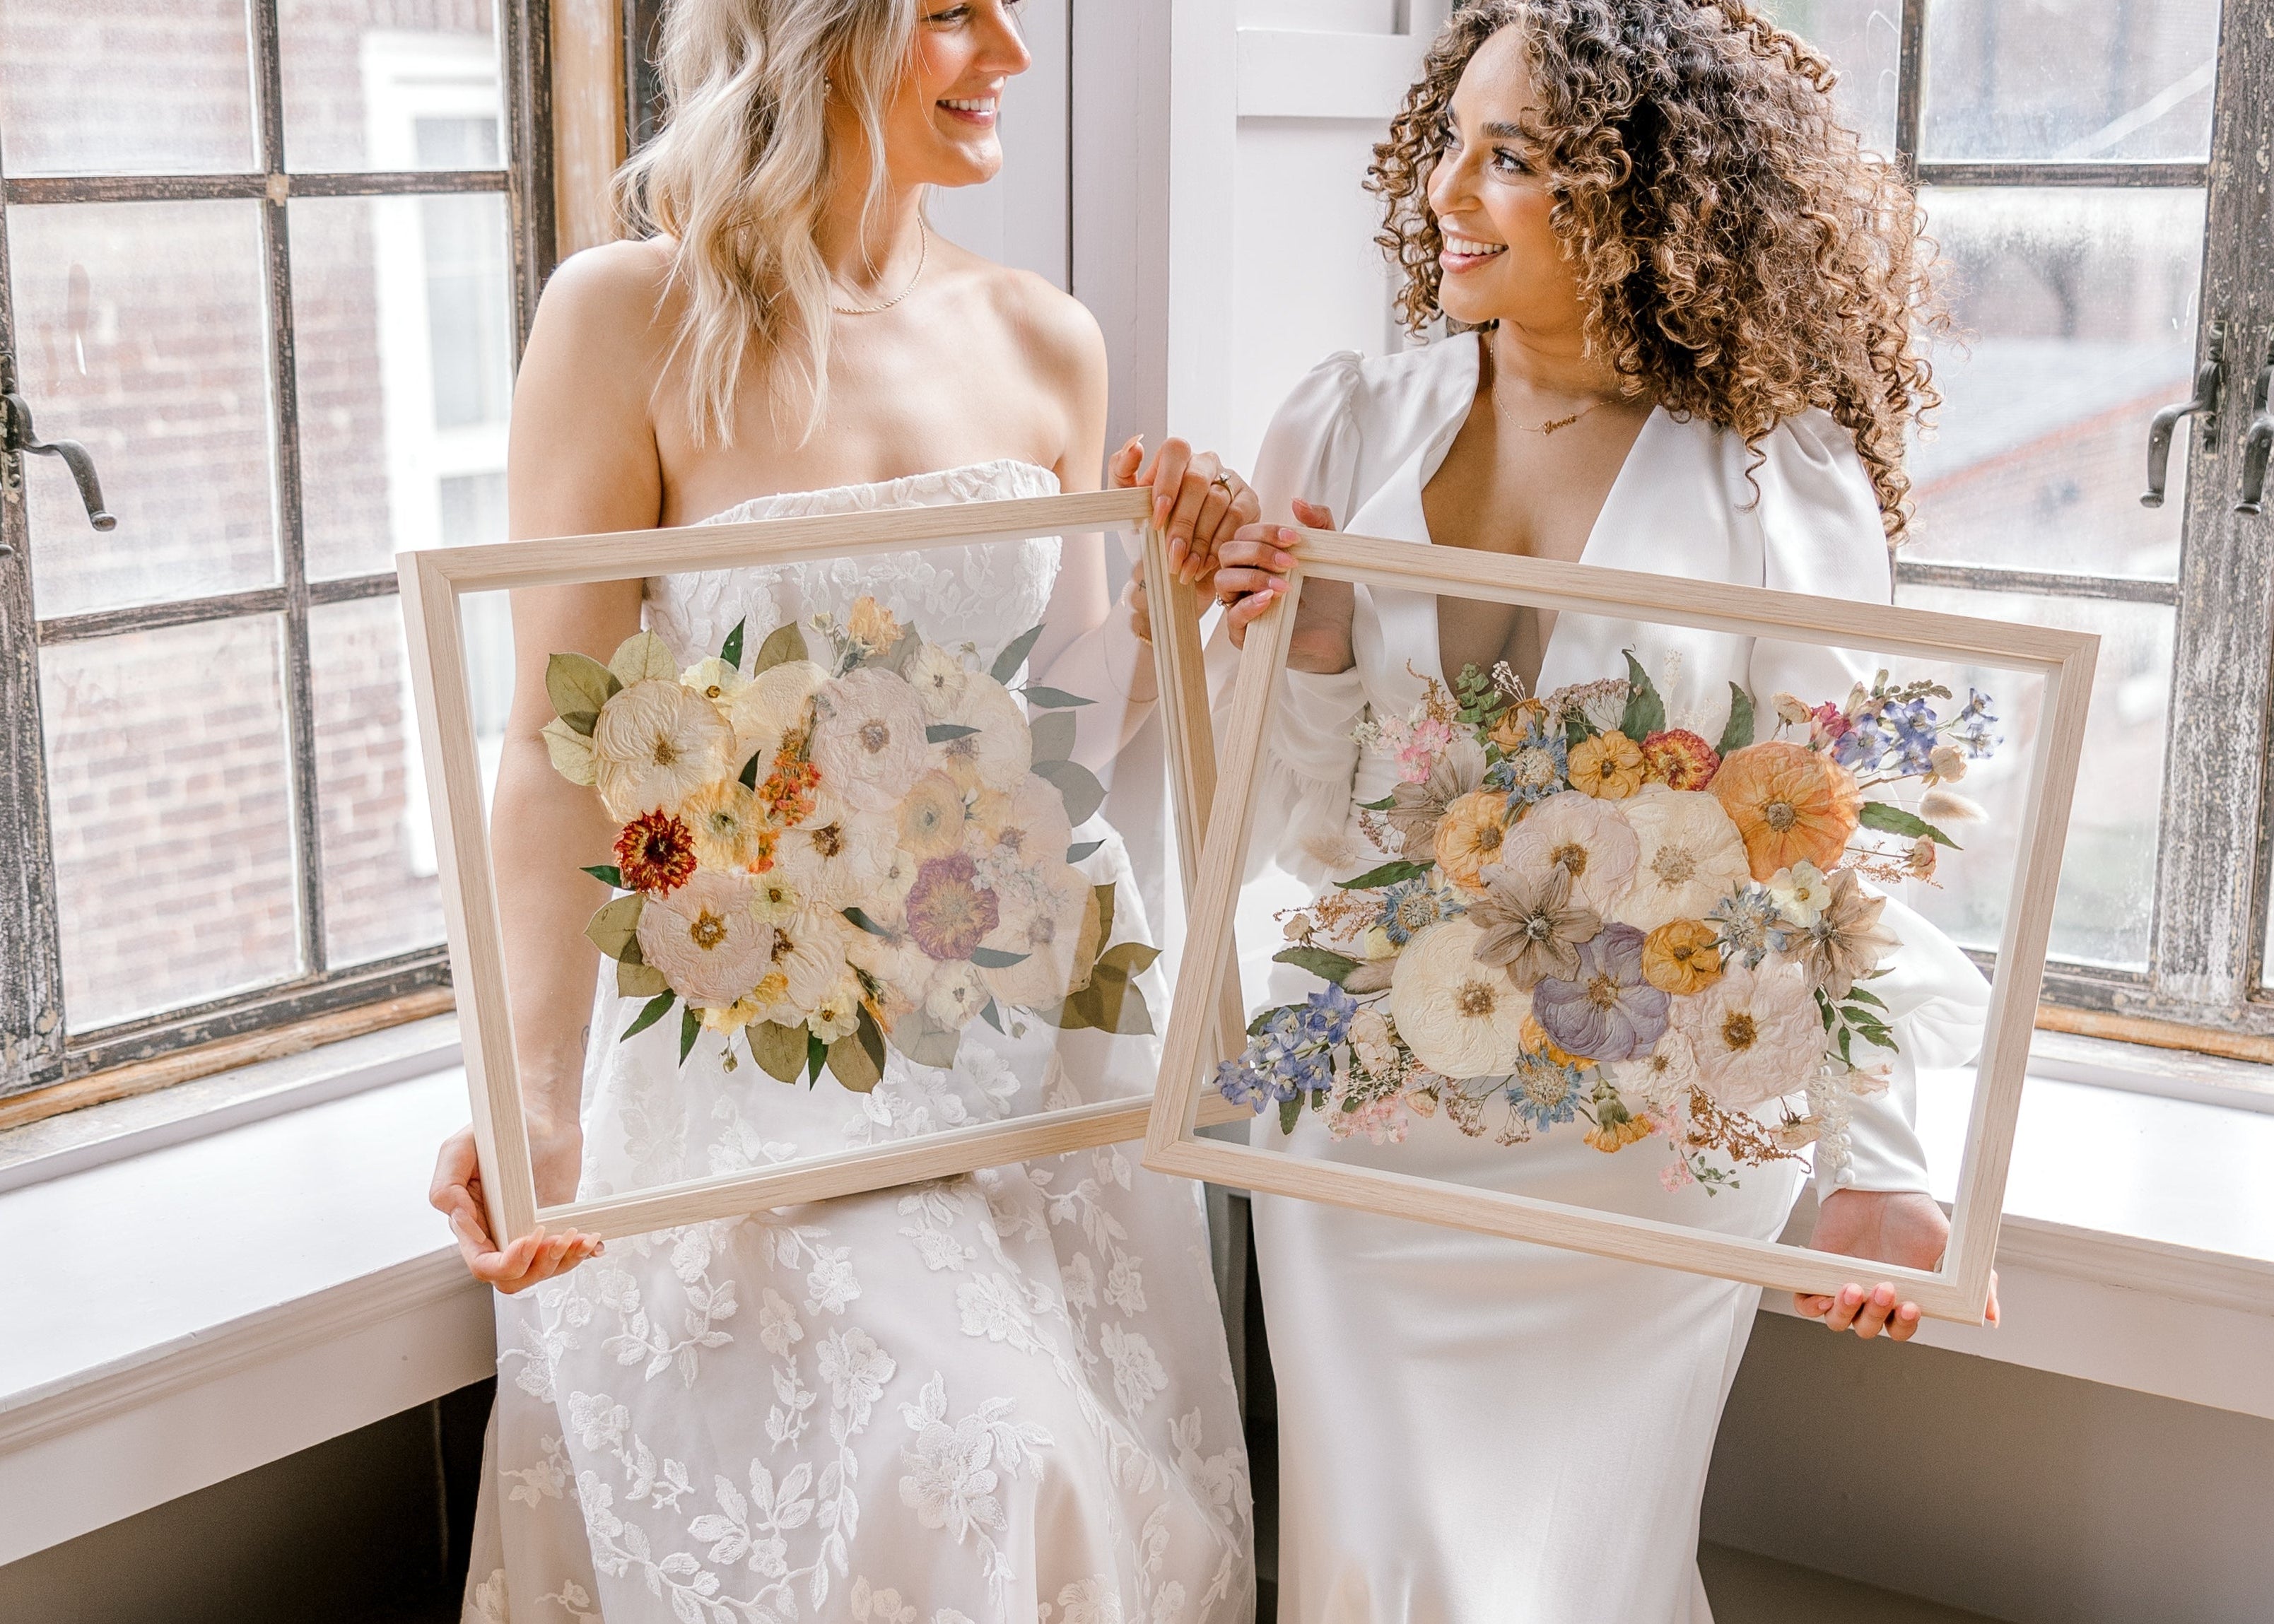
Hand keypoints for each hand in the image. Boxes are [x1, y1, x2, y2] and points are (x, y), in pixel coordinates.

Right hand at [430, 1122, 601, 1293]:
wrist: (542, 1117)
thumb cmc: (498, 1131)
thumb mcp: (459, 1148)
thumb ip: (445, 1186)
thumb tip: (461, 1223)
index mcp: (470, 1223)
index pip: (481, 1264)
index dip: (504, 1263)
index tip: (528, 1237)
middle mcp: (498, 1234)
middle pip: (510, 1278)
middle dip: (535, 1267)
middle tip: (556, 1239)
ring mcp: (528, 1232)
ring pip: (538, 1272)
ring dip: (561, 1261)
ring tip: (577, 1237)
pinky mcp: (556, 1227)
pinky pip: (564, 1256)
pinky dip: (580, 1254)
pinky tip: (591, 1242)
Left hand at [1108, 435, 1259, 584]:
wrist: (1173, 561)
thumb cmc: (1148, 528)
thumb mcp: (1127, 503)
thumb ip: (1122, 470)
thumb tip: (1135, 445)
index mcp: (1176, 456)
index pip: (1175, 452)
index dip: (1166, 484)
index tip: (1156, 520)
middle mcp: (1206, 462)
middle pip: (1197, 482)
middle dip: (1182, 523)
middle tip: (1172, 555)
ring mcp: (1230, 479)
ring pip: (1217, 503)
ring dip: (1200, 540)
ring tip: (1186, 567)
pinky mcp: (1249, 500)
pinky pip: (1237, 518)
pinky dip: (1219, 544)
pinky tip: (1205, 563)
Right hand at [1213, 498, 1355, 672]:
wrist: (1340, 633)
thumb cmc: (1329, 595)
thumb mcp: (1327, 553)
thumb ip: (1318, 522)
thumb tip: (1297, 502)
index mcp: (1257, 557)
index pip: (1244, 534)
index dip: (1265, 532)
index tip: (1294, 539)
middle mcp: (1244, 578)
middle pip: (1227, 552)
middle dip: (1258, 552)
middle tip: (1290, 563)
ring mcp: (1240, 604)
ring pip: (1223, 580)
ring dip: (1253, 577)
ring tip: (1284, 585)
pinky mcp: (1244, 634)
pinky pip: (1232, 616)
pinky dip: (1248, 605)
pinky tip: (1269, 600)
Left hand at [1797, 1187, 2000, 1340]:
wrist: (1877, 1185)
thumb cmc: (1914, 1216)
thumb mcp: (1950, 1246)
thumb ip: (1978, 1281)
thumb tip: (1992, 1316)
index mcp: (1902, 1297)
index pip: (1901, 1328)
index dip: (1904, 1325)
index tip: (1911, 1305)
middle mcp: (1872, 1297)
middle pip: (1869, 1329)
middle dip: (1876, 1314)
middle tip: (1885, 1288)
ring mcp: (1842, 1286)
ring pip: (1839, 1322)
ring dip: (1845, 1312)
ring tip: (1853, 1287)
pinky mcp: (1815, 1273)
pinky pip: (1806, 1305)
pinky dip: (1811, 1307)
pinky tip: (1822, 1296)